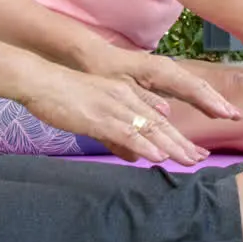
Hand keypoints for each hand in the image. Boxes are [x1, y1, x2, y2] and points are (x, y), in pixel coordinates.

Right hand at [21, 66, 208, 165]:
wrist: (41, 81)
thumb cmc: (63, 96)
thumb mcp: (95, 114)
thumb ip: (117, 136)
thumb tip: (136, 157)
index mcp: (125, 95)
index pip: (158, 119)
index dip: (177, 137)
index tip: (194, 152)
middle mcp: (126, 99)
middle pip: (160, 125)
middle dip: (182, 144)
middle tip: (201, 159)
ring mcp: (114, 107)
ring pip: (149, 129)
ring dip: (172, 146)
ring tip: (190, 160)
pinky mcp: (100, 116)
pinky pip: (127, 132)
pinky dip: (145, 144)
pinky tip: (158, 155)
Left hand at [86, 47, 242, 120]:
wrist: (94, 56)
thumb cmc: (104, 71)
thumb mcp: (118, 87)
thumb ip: (141, 100)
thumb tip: (166, 113)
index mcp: (158, 70)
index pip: (190, 87)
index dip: (209, 101)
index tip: (226, 114)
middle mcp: (167, 68)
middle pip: (198, 85)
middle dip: (218, 101)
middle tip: (238, 116)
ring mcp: (168, 71)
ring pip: (196, 85)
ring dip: (214, 100)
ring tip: (232, 114)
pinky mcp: (165, 77)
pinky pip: (189, 87)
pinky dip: (203, 98)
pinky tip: (213, 109)